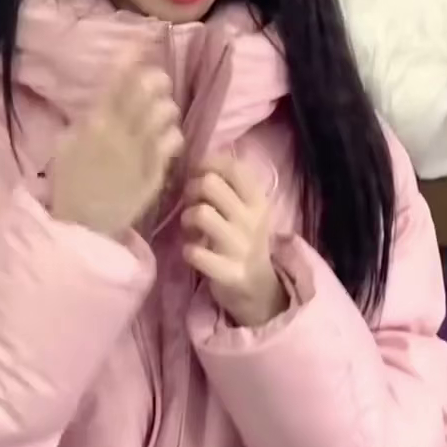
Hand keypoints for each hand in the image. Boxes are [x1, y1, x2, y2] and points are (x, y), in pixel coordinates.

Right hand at [51, 62, 183, 237]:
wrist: (80, 225)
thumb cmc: (70, 186)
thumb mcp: (66, 148)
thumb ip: (83, 123)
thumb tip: (100, 102)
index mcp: (94, 124)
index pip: (116, 83)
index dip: (130, 61)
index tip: (140, 44)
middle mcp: (118, 134)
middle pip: (144, 93)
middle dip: (155, 80)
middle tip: (158, 81)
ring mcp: (138, 153)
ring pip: (163, 114)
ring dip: (166, 107)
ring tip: (164, 110)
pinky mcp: (154, 173)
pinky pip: (171, 143)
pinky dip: (173, 135)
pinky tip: (170, 137)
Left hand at [182, 156, 287, 326]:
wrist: (259, 289)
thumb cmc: (243, 241)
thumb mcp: (246, 210)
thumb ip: (229, 186)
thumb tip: (199, 157)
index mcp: (258, 200)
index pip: (233, 166)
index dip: (207, 162)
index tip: (197, 171)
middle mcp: (251, 220)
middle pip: (210, 183)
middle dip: (192, 188)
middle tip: (190, 200)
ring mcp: (240, 247)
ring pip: (201, 213)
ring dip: (187, 217)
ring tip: (190, 227)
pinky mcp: (228, 272)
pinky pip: (194, 252)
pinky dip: (188, 249)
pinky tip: (192, 251)